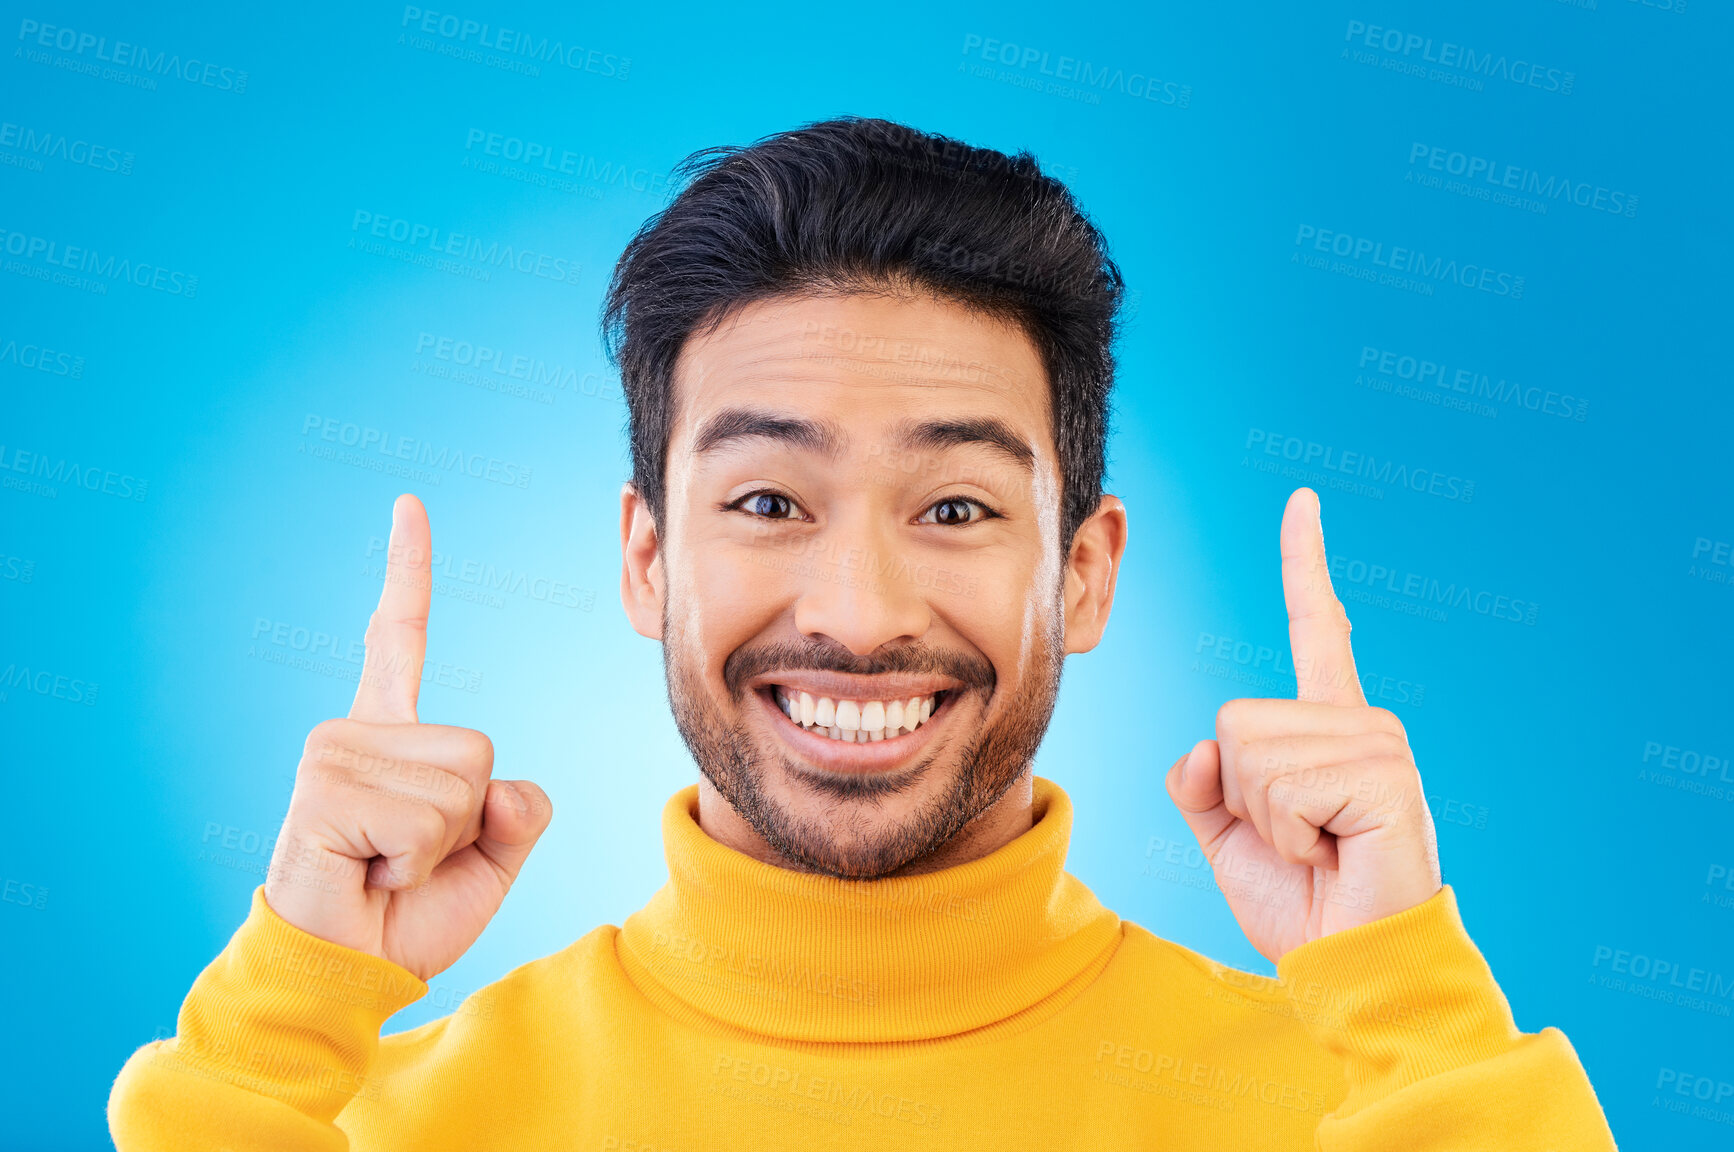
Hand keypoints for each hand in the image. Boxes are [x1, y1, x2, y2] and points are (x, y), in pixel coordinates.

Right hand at [264, 494, 552, 980]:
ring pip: (461, 785)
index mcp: (391, 735)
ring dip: (440, 846)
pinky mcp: (323, 789)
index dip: (408, 572)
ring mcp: (333, 753)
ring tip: (385, 866)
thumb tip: (512, 786)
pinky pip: (427, 818)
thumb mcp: (490, 858)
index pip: (400, 637)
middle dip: (468, 822)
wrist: (348, 971)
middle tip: (406, 859)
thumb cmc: (409, 916)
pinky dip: (415, 863)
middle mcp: (356, 730)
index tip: (409, 506)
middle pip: (480, 749)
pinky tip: (368, 873)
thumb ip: (519, 813)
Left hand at [1166, 488, 1440, 962]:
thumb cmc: (1302, 900)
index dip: (1304, 564)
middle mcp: (1360, 720)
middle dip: (1238, 794)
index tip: (1302, 501)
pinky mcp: (1386, 775)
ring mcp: (1379, 743)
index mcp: (1328, 724)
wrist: (1348, 963)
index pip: (1319, 627)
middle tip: (1298, 838)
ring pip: (1248, 752)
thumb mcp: (1230, 834)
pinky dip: (1286, 833)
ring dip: (1264, 819)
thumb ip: (1201, 784)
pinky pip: (1279, 785)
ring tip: (1319, 847)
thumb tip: (1197, 751)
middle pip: (1232, 719)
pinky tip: (1332, 852)